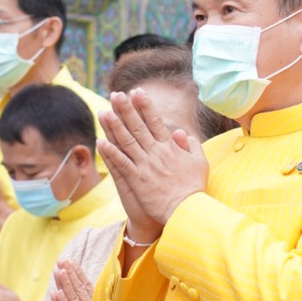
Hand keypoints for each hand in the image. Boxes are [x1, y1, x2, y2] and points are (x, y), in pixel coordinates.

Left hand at [96, 89, 207, 233]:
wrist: (187, 209)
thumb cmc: (194, 187)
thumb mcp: (200, 162)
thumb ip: (191, 145)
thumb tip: (182, 133)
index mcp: (170, 147)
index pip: (155, 121)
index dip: (145, 105)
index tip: (137, 91)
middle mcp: (156, 153)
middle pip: (138, 126)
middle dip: (126, 109)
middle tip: (115, 94)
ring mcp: (145, 165)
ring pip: (127, 141)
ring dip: (114, 126)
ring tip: (103, 112)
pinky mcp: (137, 180)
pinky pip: (121, 163)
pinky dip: (111, 152)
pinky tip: (101, 142)